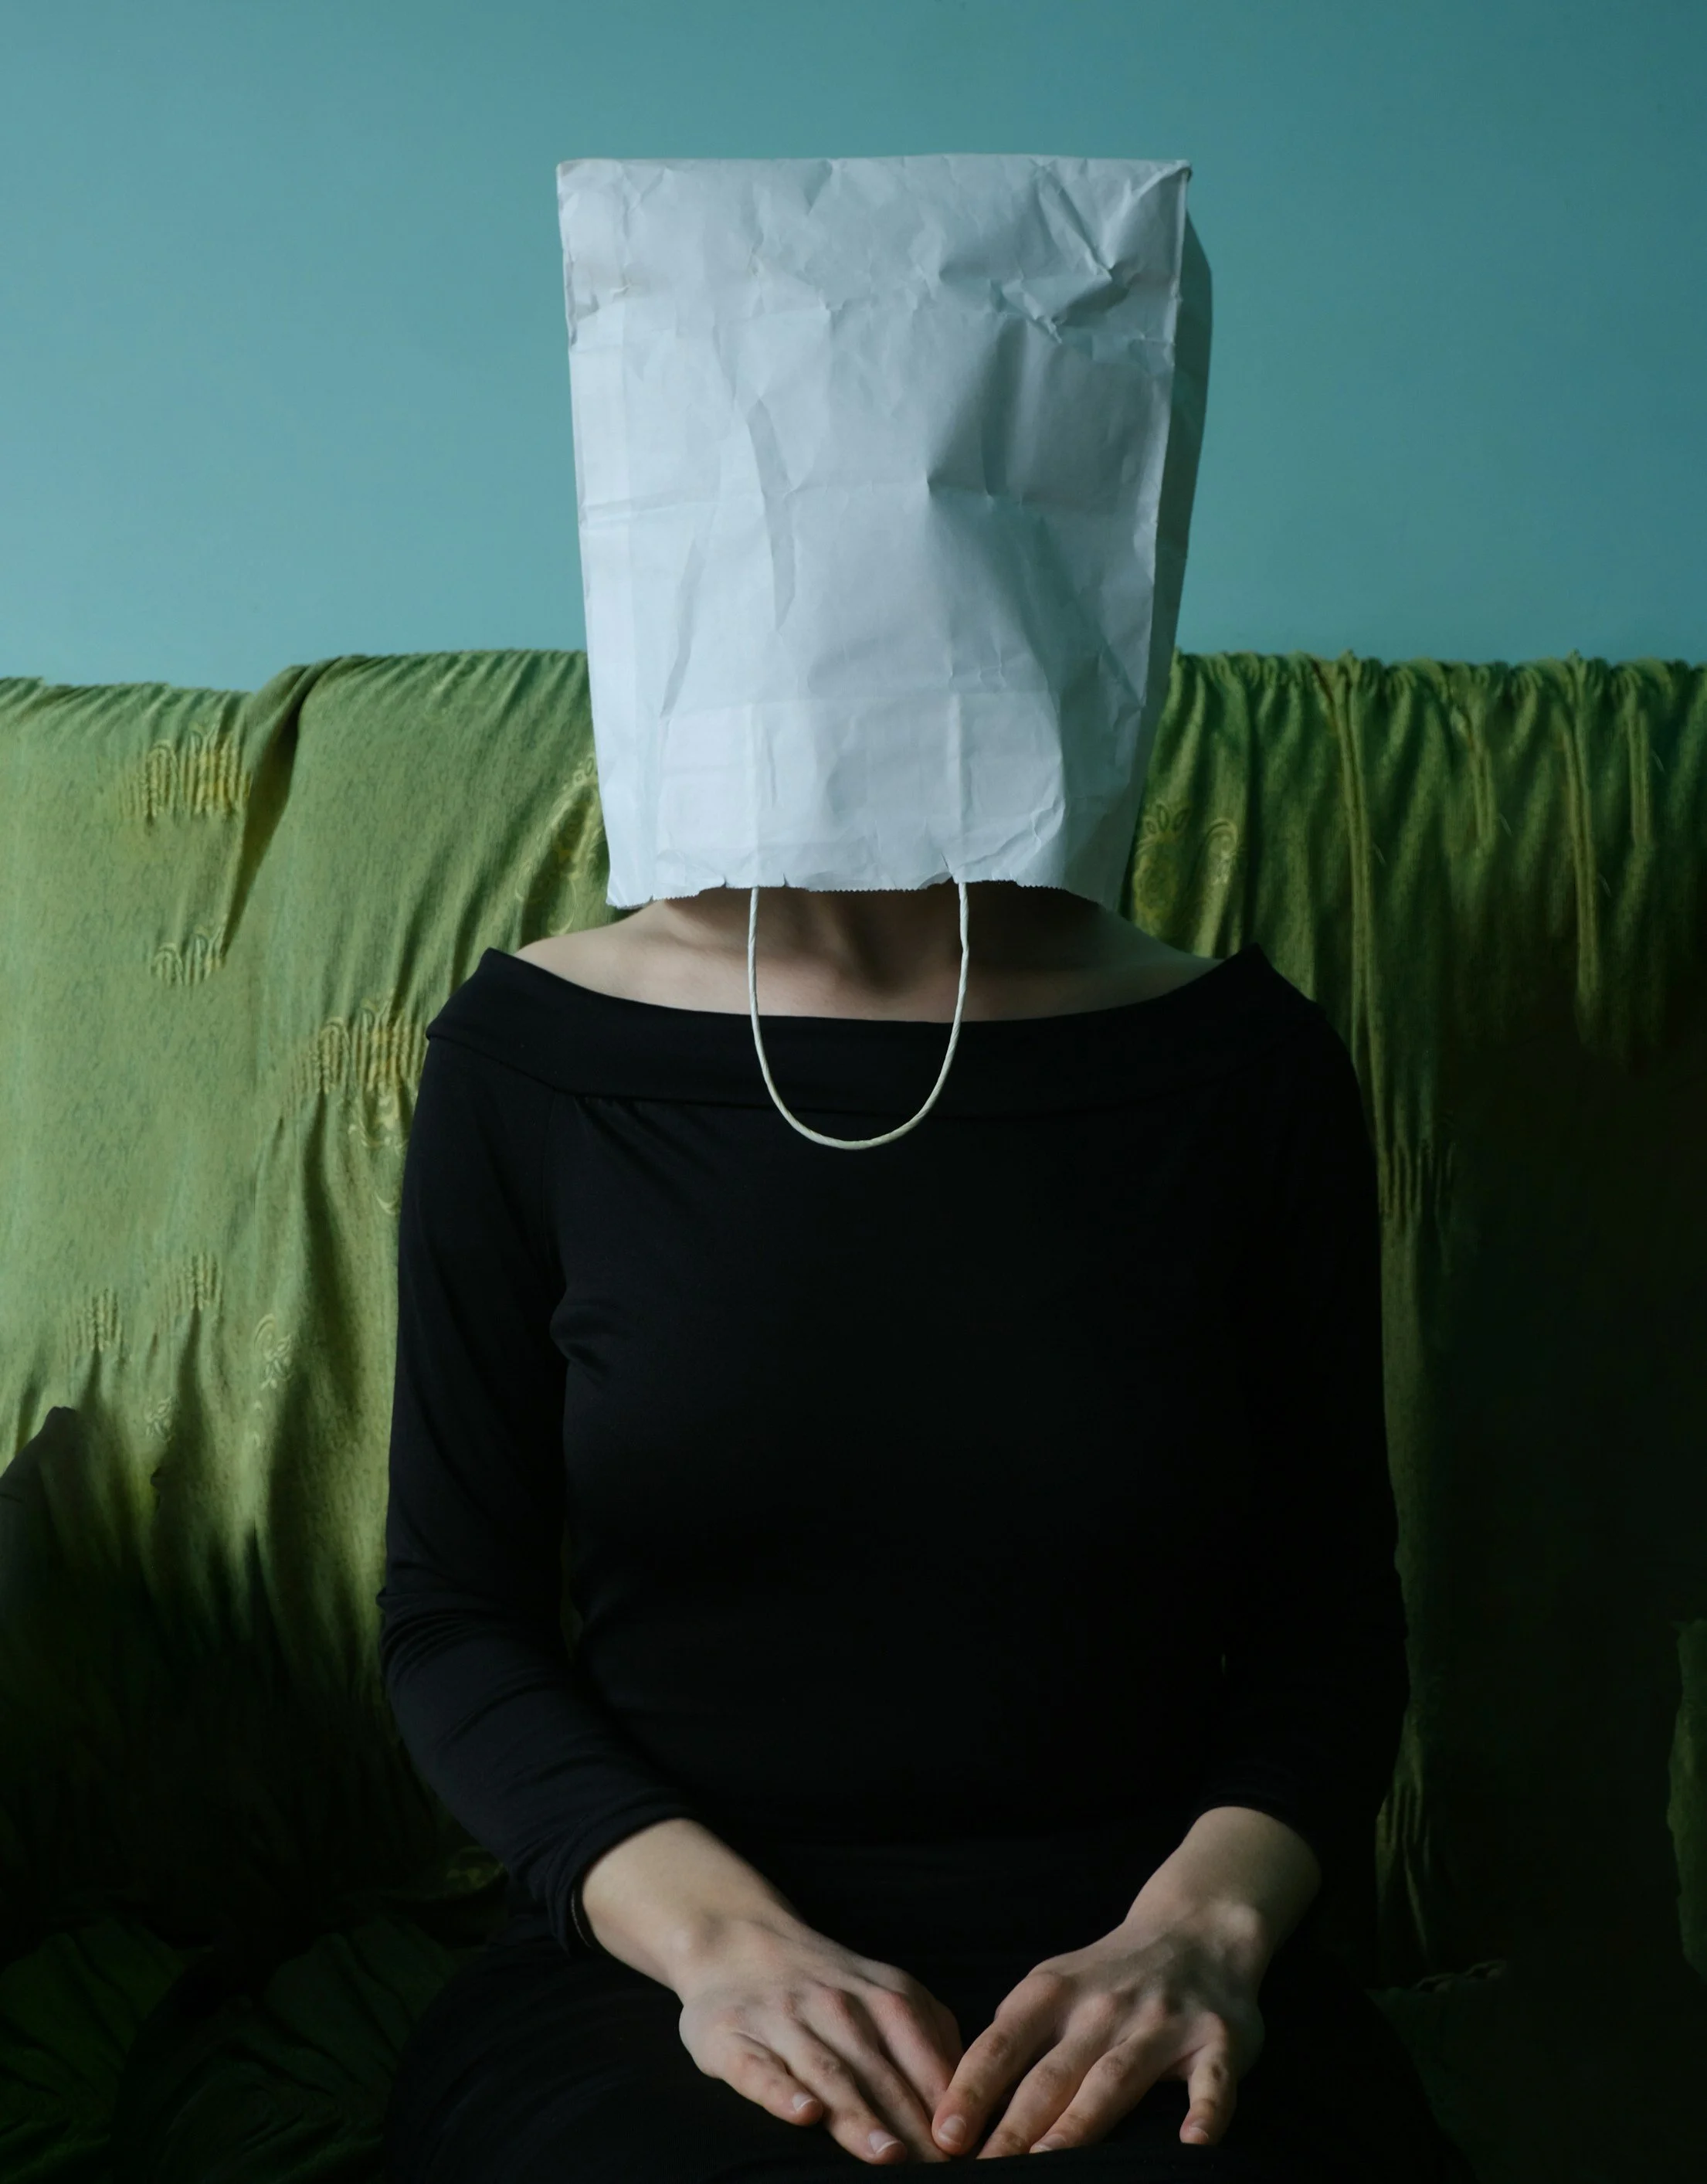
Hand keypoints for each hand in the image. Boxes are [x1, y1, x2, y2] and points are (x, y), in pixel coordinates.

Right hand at [674, 1912, 965, 2163]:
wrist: (737, 1939)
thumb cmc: (828, 1986)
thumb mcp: (889, 1993)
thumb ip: (931, 2039)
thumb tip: (977, 2103)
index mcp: (886, 1998)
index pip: (926, 2062)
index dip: (950, 2110)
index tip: (969, 2153)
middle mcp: (838, 2006)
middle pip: (882, 2077)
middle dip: (913, 2128)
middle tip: (939, 2173)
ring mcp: (785, 2021)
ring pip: (829, 2075)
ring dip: (861, 2116)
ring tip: (889, 2154)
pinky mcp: (734, 2036)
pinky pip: (761, 2069)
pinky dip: (783, 2092)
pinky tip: (805, 2114)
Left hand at [928, 1914, 1265, 2157]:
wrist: (1198, 1928)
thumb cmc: (1109, 1975)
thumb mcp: (1053, 1984)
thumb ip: (1014, 2035)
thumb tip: (958, 2101)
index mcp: (1054, 1991)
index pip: (1002, 2044)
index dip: (971, 2089)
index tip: (945, 2134)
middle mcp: (1105, 2007)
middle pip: (1052, 2075)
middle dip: (1015, 2127)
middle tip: (985, 2171)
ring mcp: (1162, 2024)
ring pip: (1114, 2080)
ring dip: (1080, 2123)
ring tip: (1048, 2164)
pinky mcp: (1217, 2041)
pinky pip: (1212, 2082)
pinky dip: (1206, 2112)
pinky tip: (1194, 2143)